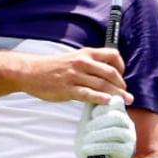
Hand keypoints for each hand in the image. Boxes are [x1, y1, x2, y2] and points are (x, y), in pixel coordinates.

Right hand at [18, 48, 132, 105]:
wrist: (30, 71)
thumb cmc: (52, 67)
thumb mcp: (73, 58)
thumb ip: (89, 64)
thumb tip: (105, 76)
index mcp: (86, 54)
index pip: (113, 55)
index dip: (121, 66)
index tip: (121, 77)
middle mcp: (83, 63)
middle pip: (111, 73)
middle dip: (122, 85)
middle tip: (126, 94)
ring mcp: (75, 76)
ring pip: (102, 85)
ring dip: (117, 94)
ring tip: (124, 101)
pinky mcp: (68, 89)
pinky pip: (88, 94)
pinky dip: (101, 98)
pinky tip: (109, 103)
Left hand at [75, 96, 134, 157]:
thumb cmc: (90, 145)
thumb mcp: (87, 126)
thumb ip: (90, 111)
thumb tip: (90, 92)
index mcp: (118, 115)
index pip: (116, 102)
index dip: (104, 106)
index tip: (92, 115)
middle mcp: (127, 125)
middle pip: (117, 116)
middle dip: (99, 122)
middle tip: (86, 130)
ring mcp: (130, 139)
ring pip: (116, 131)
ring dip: (97, 135)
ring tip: (85, 142)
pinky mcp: (127, 152)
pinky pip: (114, 146)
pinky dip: (98, 147)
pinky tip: (87, 150)